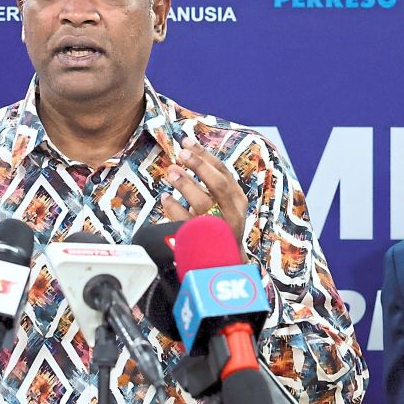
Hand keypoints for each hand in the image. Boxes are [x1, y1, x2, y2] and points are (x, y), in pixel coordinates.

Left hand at [162, 136, 249, 258]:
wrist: (224, 261)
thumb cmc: (218, 224)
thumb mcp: (220, 202)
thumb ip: (208, 181)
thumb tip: (186, 150)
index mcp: (238, 199)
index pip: (223, 172)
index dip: (205, 156)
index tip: (187, 142)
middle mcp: (233, 212)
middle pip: (218, 184)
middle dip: (199, 166)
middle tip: (180, 154)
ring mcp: (219, 227)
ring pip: (203, 202)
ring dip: (185, 184)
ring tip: (170, 171)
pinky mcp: (204, 241)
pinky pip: (186, 222)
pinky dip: (174, 208)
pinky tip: (165, 198)